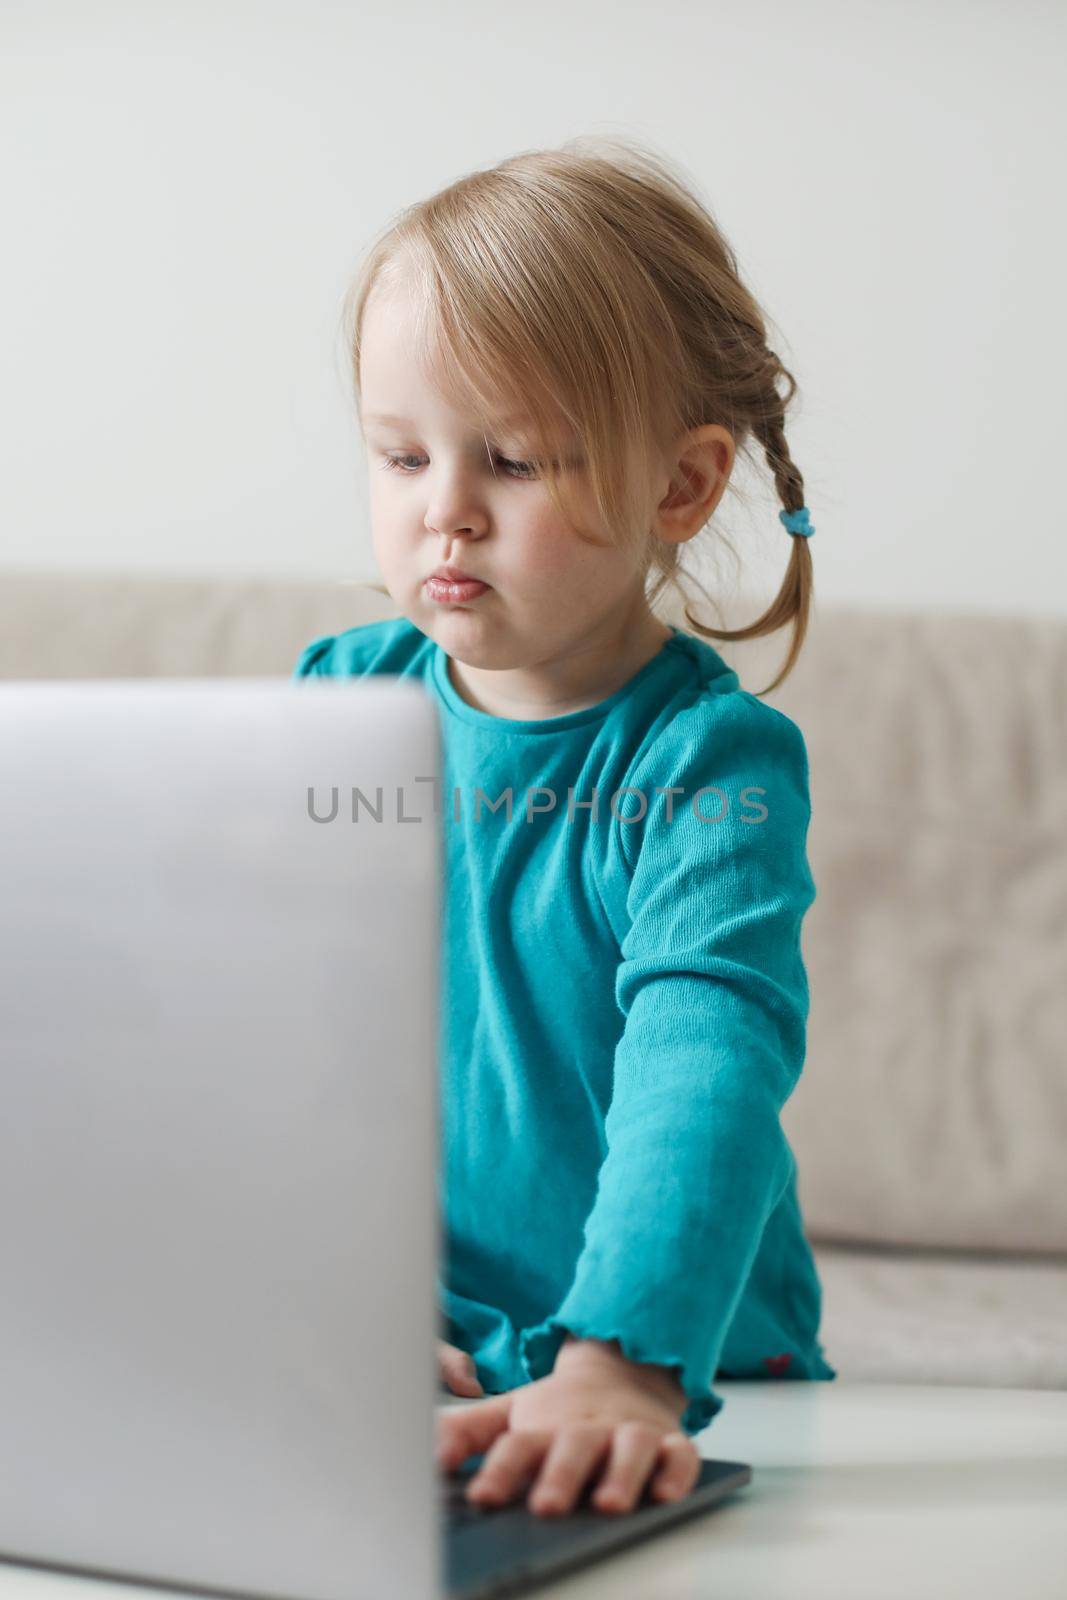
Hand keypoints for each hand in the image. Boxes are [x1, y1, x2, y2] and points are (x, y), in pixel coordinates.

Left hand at [435, 1338, 700, 1516]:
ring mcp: (631, 1432)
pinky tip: (667, 1493)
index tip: (483, 1496)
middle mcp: (589, 1428)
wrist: (622, 1369)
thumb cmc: (560, 1408)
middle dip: (561, 1476)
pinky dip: (676, 1472)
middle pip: (574, 1447)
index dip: (500, 1470)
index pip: (519, 1445)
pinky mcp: (670, 1441)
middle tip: (547, 1505)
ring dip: (621, 1475)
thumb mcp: (510, 1413)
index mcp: (546, 1424)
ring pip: (630, 1448)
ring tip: (609, 1504)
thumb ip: (468, 1432)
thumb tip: (433, 1457)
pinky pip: (679, 1455)